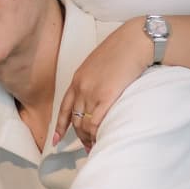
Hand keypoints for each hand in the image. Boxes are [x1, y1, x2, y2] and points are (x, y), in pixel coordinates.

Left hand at [53, 18, 150, 148]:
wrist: (133, 42)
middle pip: (75, 120)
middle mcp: (81, 87)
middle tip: (87, 147)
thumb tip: (96, 92)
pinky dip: (97, 135)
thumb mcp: (98, 63)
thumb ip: (92, 79)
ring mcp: (92, 92)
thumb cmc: (121, 50)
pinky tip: (102, 140)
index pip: (64, 108)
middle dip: (79, 137)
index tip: (56, 140)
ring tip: (96, 146)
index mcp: (78, 79)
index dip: (60, 126)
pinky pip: (97, 123)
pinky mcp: (107, 96)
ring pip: (84, 124)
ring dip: (89, 139)